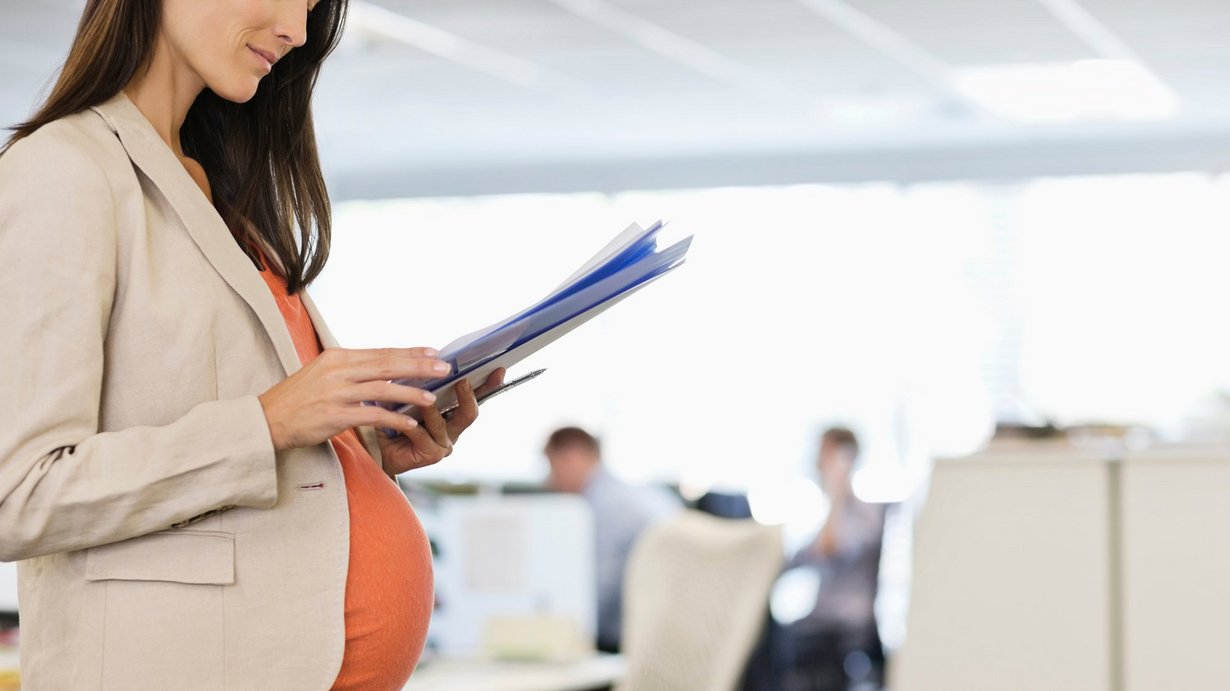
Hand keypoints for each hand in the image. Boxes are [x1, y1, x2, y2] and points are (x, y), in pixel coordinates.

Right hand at [258, 347, 448, 450]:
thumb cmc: (297, 399)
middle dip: (418, 366)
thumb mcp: (323, 374)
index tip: (433, 351)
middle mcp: (338, 370)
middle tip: (444, 367)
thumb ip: (351, 370)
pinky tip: (410, 423)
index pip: (381, 352)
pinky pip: (371, 415)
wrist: (266, 420)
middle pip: (387, 365)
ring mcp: (336, 392)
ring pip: (383, 389)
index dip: (409, 352)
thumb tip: (382, 367)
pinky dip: (393, 419)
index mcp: (337, 357)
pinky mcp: (334, 415)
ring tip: (432, 397)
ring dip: (410, 393)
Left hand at [377, 368, 506, 473]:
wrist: (376, 446)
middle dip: (468, 396)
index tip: (498, 368)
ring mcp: (444, 443)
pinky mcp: (430, 454)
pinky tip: (401, 416)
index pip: (477, 396)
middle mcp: (453, 429)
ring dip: (431, 408)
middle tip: (463, 381)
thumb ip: (422, 381)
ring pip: (441, 423)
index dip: (489, 384)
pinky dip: (411, 424)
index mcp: (453, 412)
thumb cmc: (393, 417)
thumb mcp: (409, 394)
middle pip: (469, 413)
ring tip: (425, 395)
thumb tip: (432, 357)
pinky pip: (421, 435)